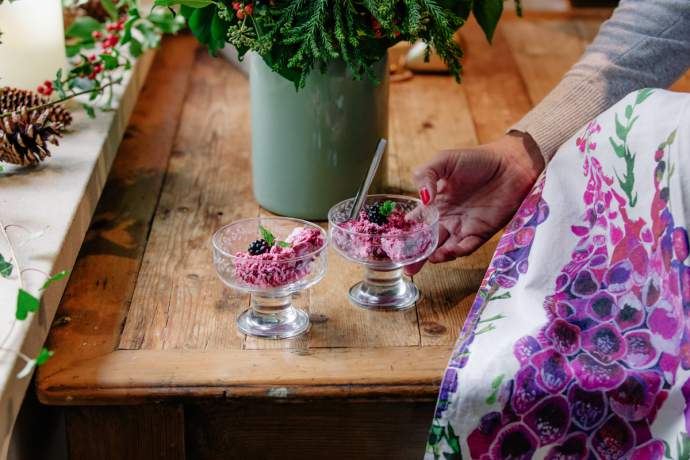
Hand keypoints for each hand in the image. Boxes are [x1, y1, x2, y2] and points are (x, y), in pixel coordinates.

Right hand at [406, 132, 544, 274]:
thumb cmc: (477, 159)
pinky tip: (450, 251)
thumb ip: (425, 176)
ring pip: (446, 248)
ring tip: (430, 258)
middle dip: (417, 256)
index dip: (405, 234)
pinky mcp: (482, 232)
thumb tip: (421, 199)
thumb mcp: (443, 161)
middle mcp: (447, 218)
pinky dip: (458, 251)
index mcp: (435, 202)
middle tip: (407, 268)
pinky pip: (467, 246)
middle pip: (428, 241)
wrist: (510, 163)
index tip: (394, 245)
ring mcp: (464, 226)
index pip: (415, 223)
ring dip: (438, 256)